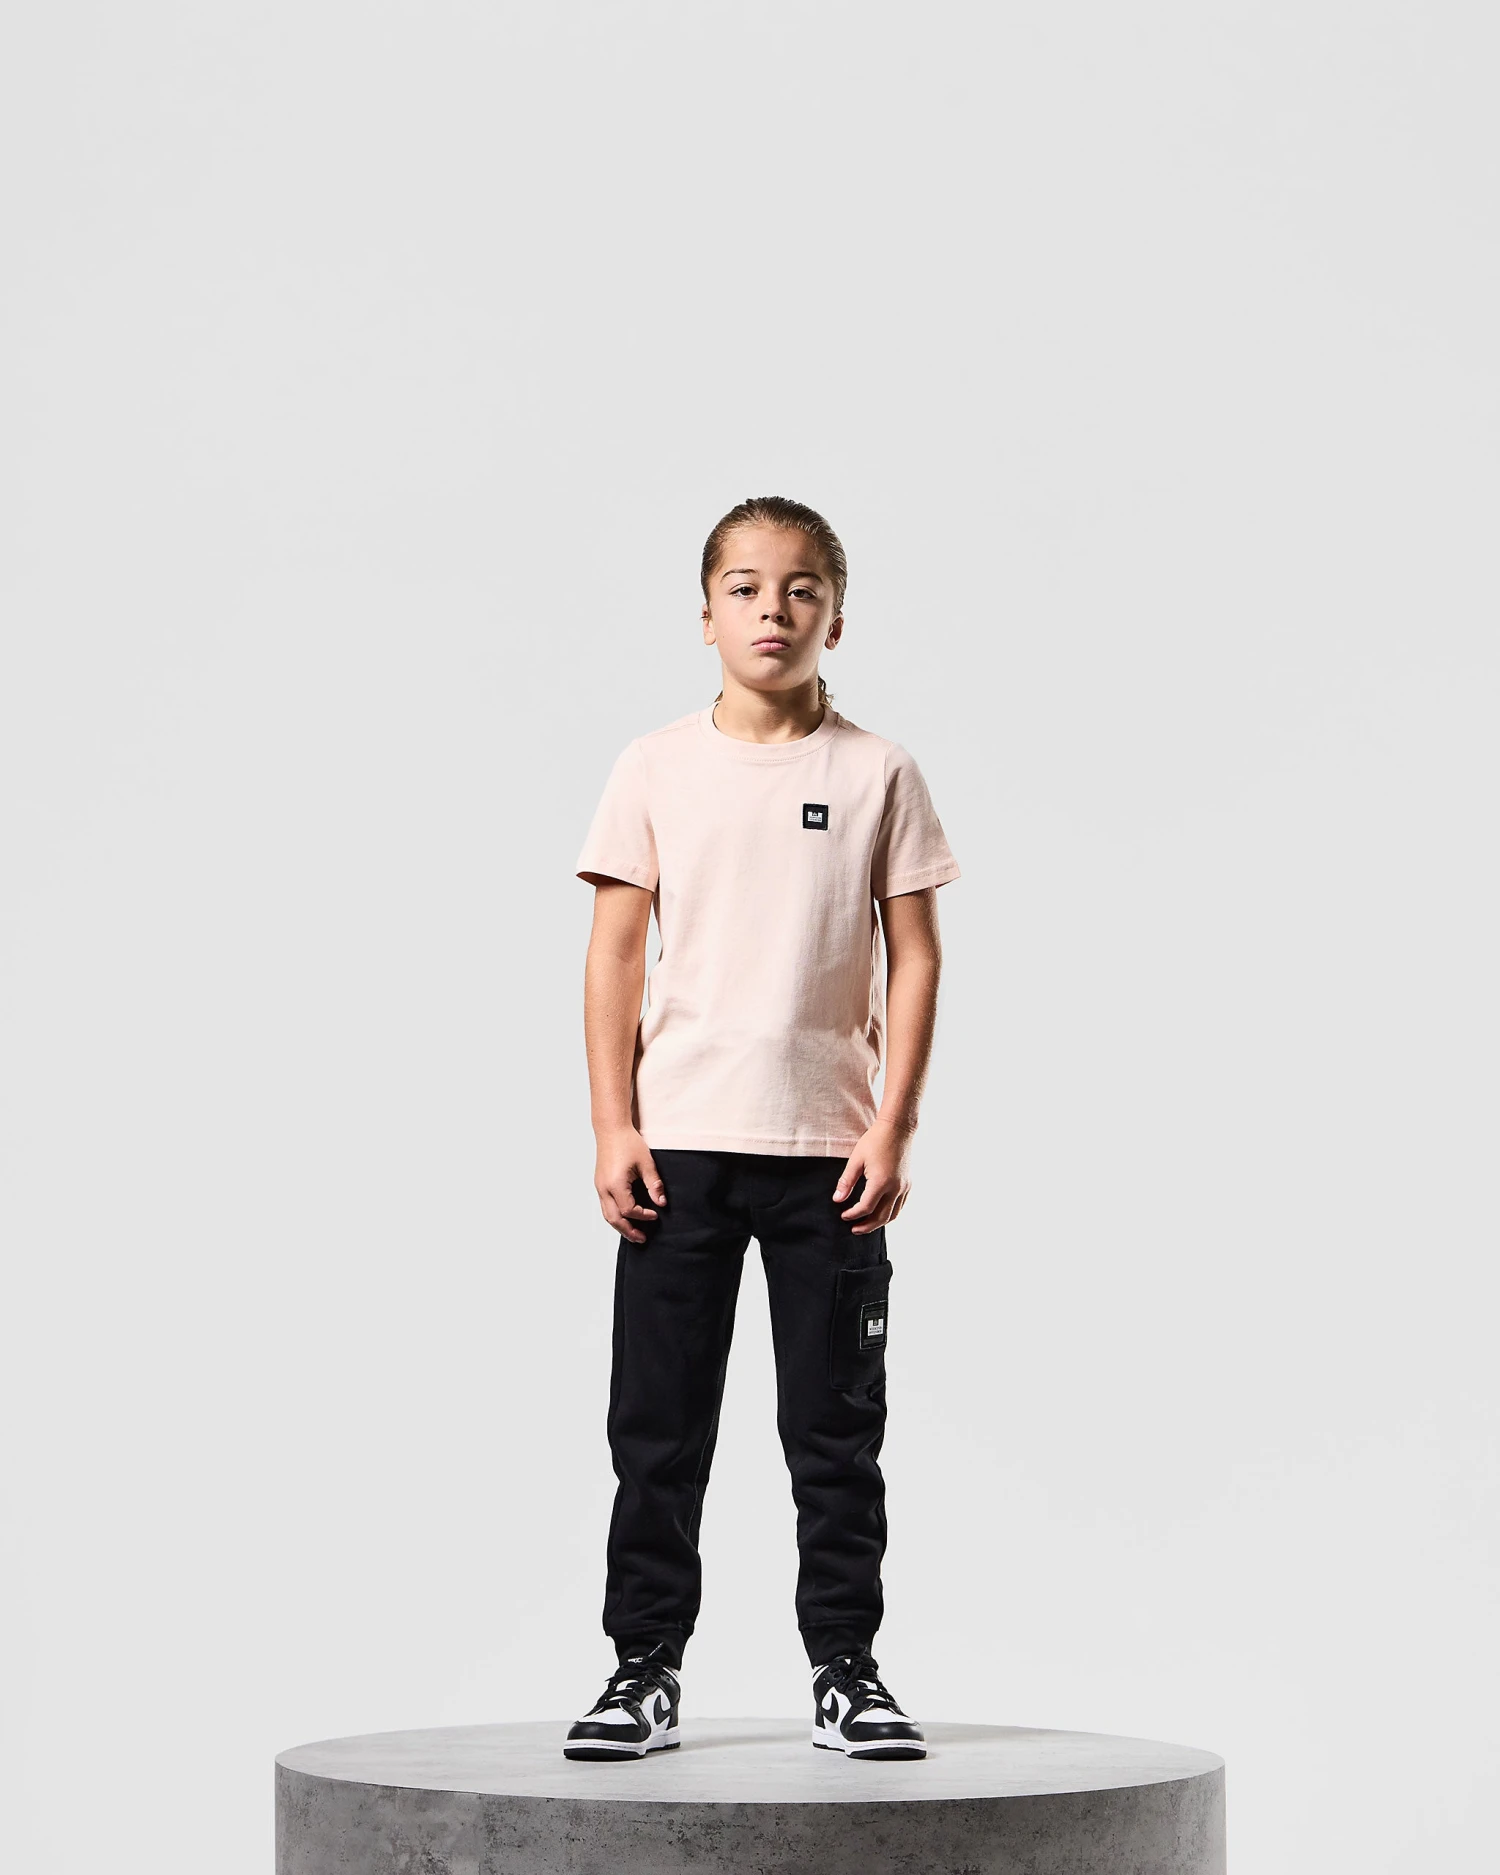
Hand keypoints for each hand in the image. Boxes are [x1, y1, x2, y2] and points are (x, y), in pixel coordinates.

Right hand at [594, 1127, 666, 1242]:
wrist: (611, 1129)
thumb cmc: (627, 1142)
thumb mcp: (646, 1163)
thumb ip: (654, 1184)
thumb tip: (661, 1203)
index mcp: (615, 1184)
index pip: (629, 1210)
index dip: (643, 1216)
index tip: (656, 1214)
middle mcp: (603, 1188)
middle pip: (614, 1219)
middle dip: (628, 1231)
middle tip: (642, 1239)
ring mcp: (599, 1187)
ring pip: (607, 1215)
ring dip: (620, 1226)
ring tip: (633, 1234)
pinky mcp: (599, 1184)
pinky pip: (605, 1206)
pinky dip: (615, 1216)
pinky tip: (625, 1218)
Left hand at [833, 1120, 913, 1232]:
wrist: (898, 1128)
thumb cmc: (875, 1140)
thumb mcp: (856, 1159)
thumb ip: (846, 1181)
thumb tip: (837, 1200)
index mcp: (881, 1182)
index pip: (865, 1207)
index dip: (853, 1215)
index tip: (843, 1216)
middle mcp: (895, 1187)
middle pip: (881, 1217)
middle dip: (866, 1226)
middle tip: (854, 1230)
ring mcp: (904, 1187)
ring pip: (893, 1214)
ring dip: (879, 1223)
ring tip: (866, 1225)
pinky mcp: (908, 1184)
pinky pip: (900, 1206)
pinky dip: (890, 1214)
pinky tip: (880, 1212)